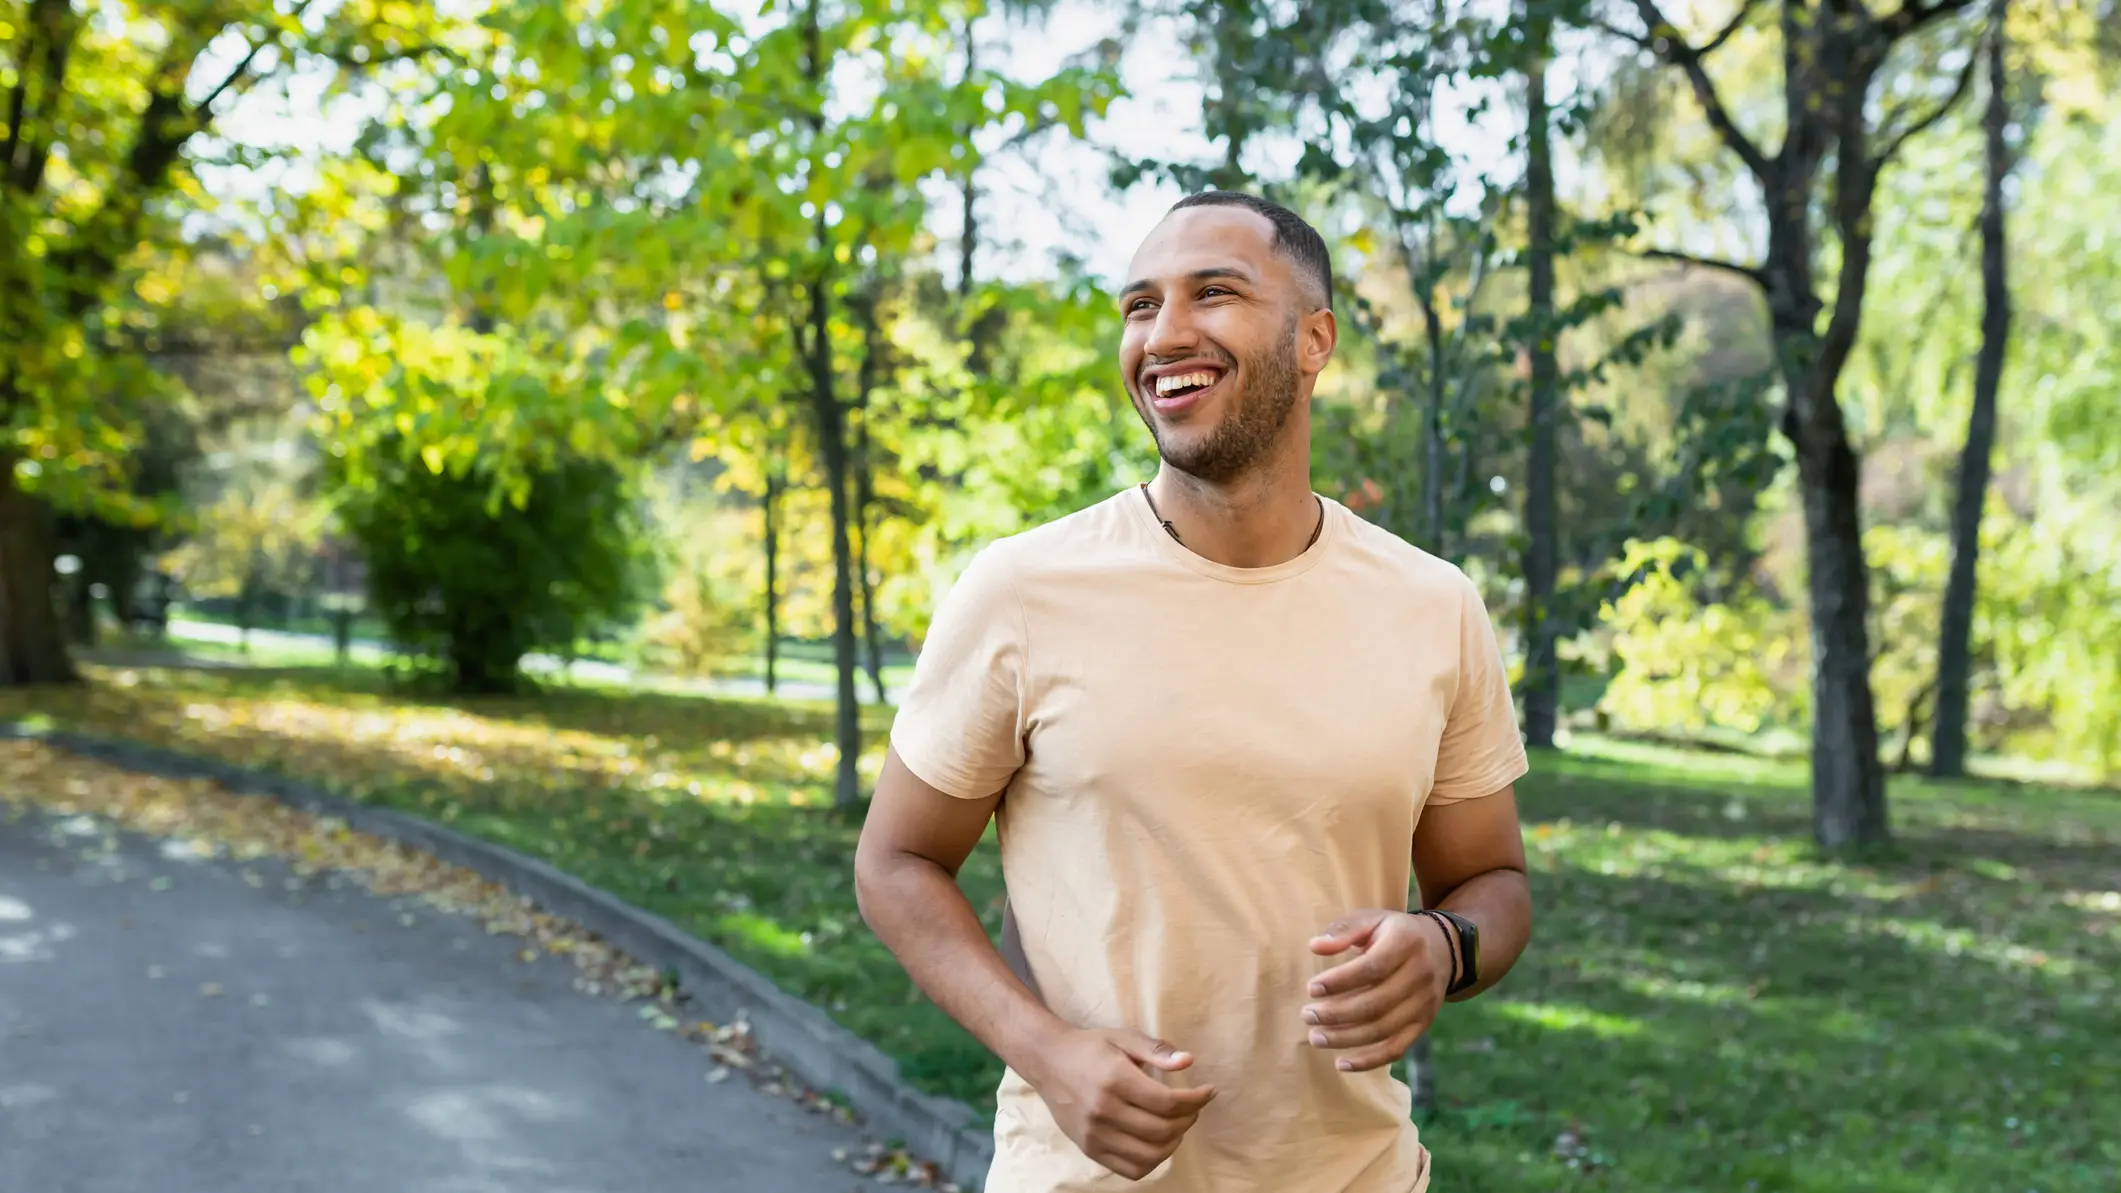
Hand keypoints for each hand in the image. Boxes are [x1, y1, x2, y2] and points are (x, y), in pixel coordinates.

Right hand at [1025, 1027, 1217, 1179]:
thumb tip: (1188, 1062)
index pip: (1167, 1102)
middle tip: (1193, 1108)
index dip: (1196, 1100)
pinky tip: (1157, 1142)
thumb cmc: (1090, 1047)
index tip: (1209, 1092)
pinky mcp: (1090, 1149)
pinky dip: (1152, 1160)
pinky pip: (1130, 1169)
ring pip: (1150, 1155)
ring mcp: (1095, 1134)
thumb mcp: (1123, 1037)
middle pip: (1162, 1130)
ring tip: (1178, 1126)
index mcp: (1115, 1079)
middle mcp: (1103, 1110)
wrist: (1048, 1062)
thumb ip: (1156, 1050)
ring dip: (1174, 1142)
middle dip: (1188, 1120)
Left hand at [1304, 909, 1452, 1072]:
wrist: (1443, 949)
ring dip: (1346, 1038)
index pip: (1372, 968)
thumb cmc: (1394, 933)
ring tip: (1316, 1037)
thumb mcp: (1372, 920)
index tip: (1311, 988)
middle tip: (1307, 1015)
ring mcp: (1424, 1003)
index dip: (1340, 981)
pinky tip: (1341, 1064)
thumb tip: (1315, 947)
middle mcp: (1420, 974)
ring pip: (1384, 1029)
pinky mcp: (1423, 1024)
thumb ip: (1343, 930)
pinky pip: (1397, 1049)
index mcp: (1406, 943)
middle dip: (1337, 1014)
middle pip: (1376, 1003)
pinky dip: (1369, 1061)